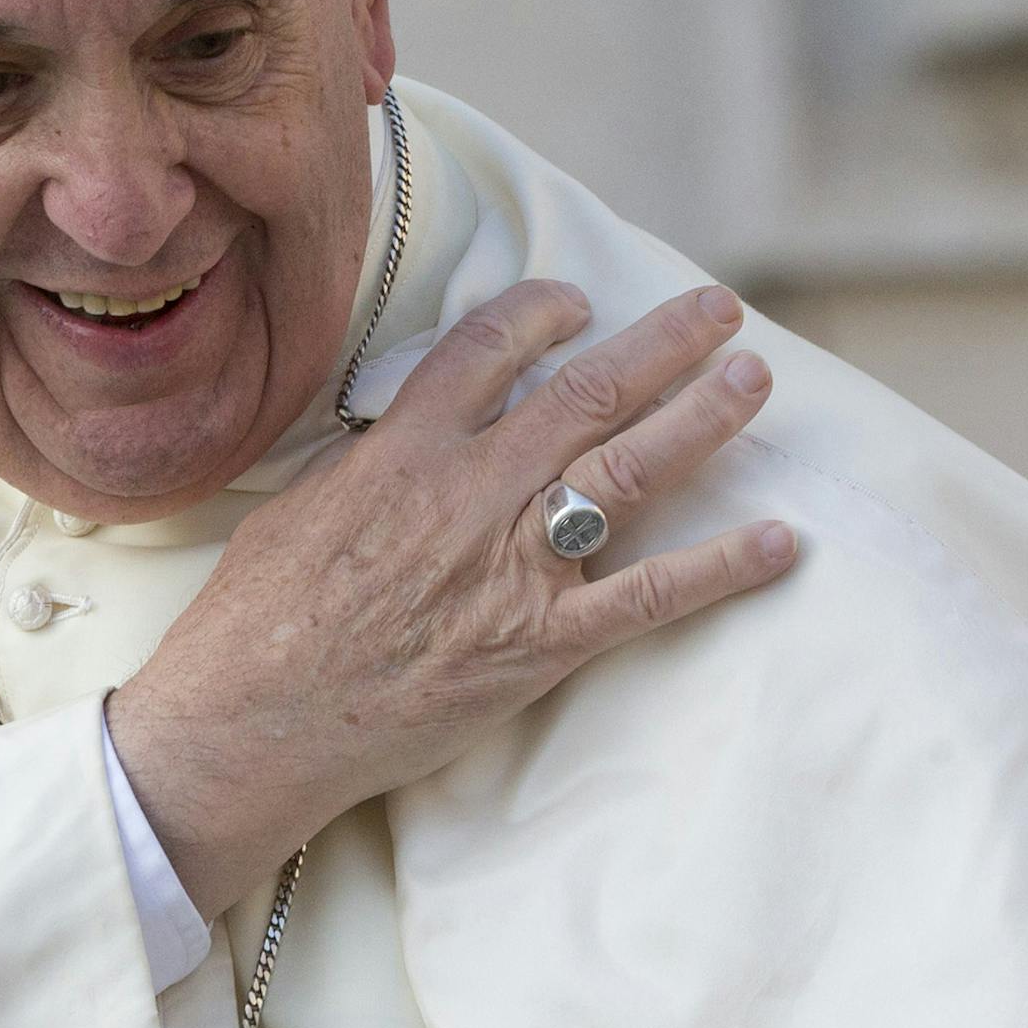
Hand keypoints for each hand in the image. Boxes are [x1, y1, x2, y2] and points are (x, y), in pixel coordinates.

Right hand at [105, 279, 796, 920]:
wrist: (248, 725)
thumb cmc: (253, 621)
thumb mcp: (296, 505)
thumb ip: (366, 465)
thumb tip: (396, 441)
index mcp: (403, 449)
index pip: (491, 347)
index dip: (543, 311)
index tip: (579, 302)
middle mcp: (470, 491)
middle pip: (587, 391)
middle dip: (664, 344)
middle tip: (720, 310)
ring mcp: (511, 567)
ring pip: (630, 471)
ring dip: (701, 420)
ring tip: (754, 382)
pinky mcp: (538, 644)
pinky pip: (647, 597)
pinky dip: (720, 568)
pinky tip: (778, 541)